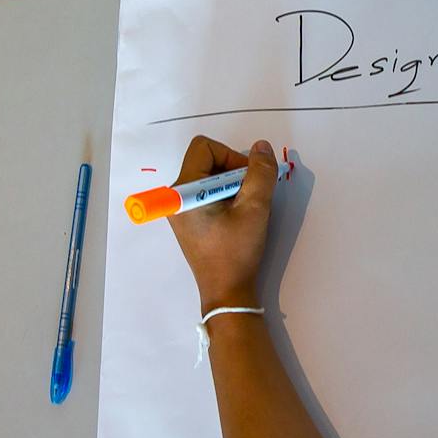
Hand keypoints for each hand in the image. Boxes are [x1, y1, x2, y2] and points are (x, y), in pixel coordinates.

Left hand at [168, 136, 279, 310]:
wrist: (226, 291)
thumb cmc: (236, 252)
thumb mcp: (255, 209)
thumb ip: (260, 173)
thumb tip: (262, 147)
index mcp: (184, 190)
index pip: (204, 148)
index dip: (231, 156)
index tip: (248, 179)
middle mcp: (176, 196)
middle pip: (206, 161)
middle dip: (233, 171)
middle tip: (250, 196)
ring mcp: (181, 209)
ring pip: (209, 177)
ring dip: (232, 186)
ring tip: (245, 209)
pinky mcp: (189, 220)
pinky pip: (207, 194)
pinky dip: (226, 197)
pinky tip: (237, 217)